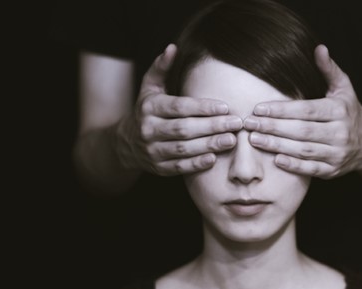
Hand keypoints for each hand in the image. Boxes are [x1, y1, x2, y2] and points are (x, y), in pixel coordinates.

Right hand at [117, 44, 242, 175]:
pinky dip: (196, 164)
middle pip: (184, 129)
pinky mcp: (158, 168)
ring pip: (183, 149)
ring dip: (209, 145)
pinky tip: (215, 158)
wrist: (126, 144)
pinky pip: (179, 167)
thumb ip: (161, 68)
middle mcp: (148, 130)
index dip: (203, 108)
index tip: (226, 107)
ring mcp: (152, 151)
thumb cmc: (147, 110)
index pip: (179, 107)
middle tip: (236, 123)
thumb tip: (172, 47)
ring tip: (231, 140)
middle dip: (212, 126)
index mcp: (149, 107)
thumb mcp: (150, 88)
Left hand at [244, 45, 361, 178]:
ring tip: (254, 140)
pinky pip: (311, 169)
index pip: (306, 110)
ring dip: (277, 146)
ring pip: (303, 150)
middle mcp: (339, 133)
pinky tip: (275, 160)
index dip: (281, 110)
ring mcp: (337, 154)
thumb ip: (329, 70)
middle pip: (301, 131)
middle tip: (248, 124)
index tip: (258, 109)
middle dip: (272, 127)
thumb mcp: (344, 89)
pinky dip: (293, 166)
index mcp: (339, 111)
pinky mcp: (332, 171)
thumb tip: (319, 48)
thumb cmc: (350, 112)